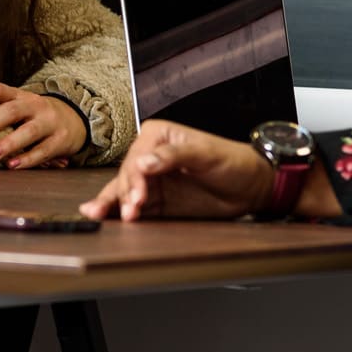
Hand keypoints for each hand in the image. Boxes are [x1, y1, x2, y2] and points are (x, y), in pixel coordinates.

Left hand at [0, 80, 83, 168]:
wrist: (75, 119)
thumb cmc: (36, 116)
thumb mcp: (19, 107)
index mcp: (20, 95)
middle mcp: (35, 105)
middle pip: (11, 110)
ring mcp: (50, 121)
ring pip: (29, 131)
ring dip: (8, 144)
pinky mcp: (61, 140)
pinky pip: (43, 150)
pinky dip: (27, 159)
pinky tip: (12, 165)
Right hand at [78, 120, 271, 220]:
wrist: (251, 186)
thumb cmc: (233, 162)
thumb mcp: (206, 153)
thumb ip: (174, 155)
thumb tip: (143, 162)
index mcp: (158, 136)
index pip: (137, 158)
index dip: (135, 179)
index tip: (140, 197)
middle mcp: (150, 156)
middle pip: (127, 176)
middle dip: (125, 195)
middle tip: (130, 212)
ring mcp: (152, 180)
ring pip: (124, 190)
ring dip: (113, 203)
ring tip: (100, 215)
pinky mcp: (158, 200)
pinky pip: (134, 205)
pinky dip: (118, 210)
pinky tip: (102, 215)